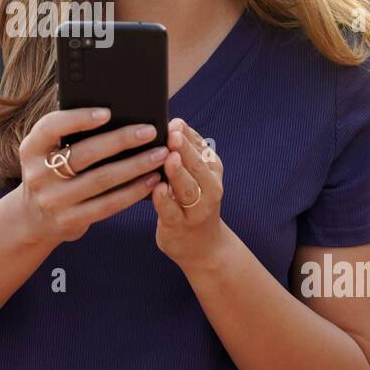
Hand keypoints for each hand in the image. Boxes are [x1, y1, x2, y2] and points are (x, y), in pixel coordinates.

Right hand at [15, 107, 165, 245]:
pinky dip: (133, 191)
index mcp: (31, 149)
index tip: (108, 112)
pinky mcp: (70, 221)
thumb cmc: (51, 172)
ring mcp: (54, 201)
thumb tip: (116, 114)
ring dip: (135, 166)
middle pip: (84, 154)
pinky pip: (108, 205)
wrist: (33, 218)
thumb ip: (69, 134)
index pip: (51, 127)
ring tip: (160, 154)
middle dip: (120, 140)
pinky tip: (152, 180)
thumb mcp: (47, 151)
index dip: (78, 118)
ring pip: (101, 180)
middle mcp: (38, 175)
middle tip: (149, 131)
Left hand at [151, 118, 226, 269]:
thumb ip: (185, 152)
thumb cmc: (192, 201)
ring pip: (187, 188)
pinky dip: (164, 199)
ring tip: (169, 158)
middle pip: (197, 166)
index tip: (175, 123)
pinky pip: (171, 211)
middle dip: (185, 150)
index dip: (188, 135)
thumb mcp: (196, 175)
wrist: (204, 247)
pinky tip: (156, 188)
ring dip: (178, 173)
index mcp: (212, 170)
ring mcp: (196, 209)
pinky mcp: (178, 225)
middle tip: (172, 134)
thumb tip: (171, 122)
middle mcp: (209, 188)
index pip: (202, 149)